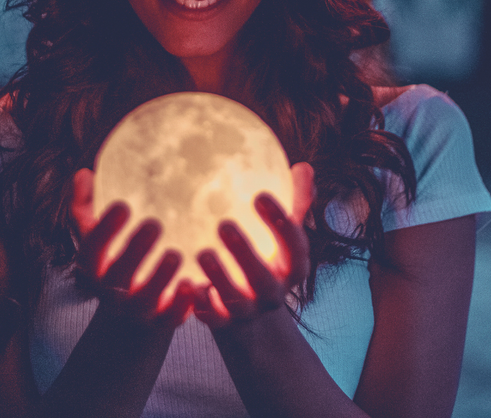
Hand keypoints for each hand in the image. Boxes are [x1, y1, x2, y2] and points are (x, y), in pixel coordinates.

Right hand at [71, 168, 194, 326]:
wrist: (128, 318)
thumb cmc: (115, 262)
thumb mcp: (97, 239)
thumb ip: (87, 208)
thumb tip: (84, 174)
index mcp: (94, 267)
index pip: (93, 249)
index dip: (106, 229)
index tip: (123, 205)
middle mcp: (112, 291)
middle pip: (119, 275)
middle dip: (135, 251)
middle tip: (154, 224)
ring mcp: (137, 309)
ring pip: (146, 298)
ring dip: (160, 277)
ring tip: (175, 254)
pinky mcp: (162, 322)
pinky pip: (172, 317)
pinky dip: (183, 304)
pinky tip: (195, 284)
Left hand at [194, 162, 313, 328]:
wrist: (249, 313)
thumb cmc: (265, 257)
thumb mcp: (281, 234)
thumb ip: (294, 203)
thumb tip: (304, 167)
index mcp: (291, 268)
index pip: (294, 247)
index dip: (281, 224)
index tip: (260, 195)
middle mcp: (273, 292)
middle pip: (264, 278)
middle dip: (245, 253)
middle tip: (224, 224)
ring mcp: (248, 311)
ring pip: (236, 300)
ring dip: (219, 277)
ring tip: (202, 252)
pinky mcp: (223, 323)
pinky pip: (211, 317)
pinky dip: (200, 303)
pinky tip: (185, 283)